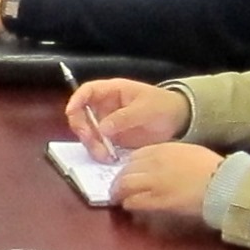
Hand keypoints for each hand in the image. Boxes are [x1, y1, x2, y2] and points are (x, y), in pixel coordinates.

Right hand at [67, 78, 188, 152]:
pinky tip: (109, 158)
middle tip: (92, 142)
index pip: (87, 91)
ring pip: (88, 133)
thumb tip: (102, 128)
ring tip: (105, 155)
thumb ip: (124, 118)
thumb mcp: (145, 108)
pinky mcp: (112, 138)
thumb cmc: (162, 106)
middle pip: (81, 115)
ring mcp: (107, 123)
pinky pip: (99, 145)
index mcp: (112, 91)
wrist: (178, 120)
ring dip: (92, 145)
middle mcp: (105, 106)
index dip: (76, 100)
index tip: (71, 113)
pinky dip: (100, 152)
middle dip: (83, 129)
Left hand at [110, 141, 224, 214]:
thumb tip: (161, 165)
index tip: (129, 173)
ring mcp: (154, 182)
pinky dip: (128, 203)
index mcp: (163, 149)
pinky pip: (133, 201)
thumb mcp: (189, 153)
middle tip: (117, 188)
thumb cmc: (212, 168)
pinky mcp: (157, 200)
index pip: (135, 156)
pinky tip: (129, 206)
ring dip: (118, 193)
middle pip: (126, 170)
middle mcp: (154, 163)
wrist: (222, 183)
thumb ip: (171, 156)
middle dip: (118, 180)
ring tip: (118, 199)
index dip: (129, 166)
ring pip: (124, 185)